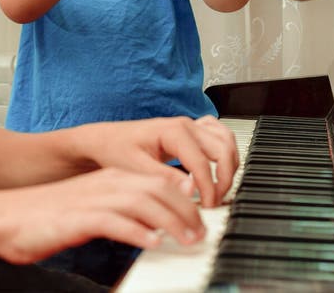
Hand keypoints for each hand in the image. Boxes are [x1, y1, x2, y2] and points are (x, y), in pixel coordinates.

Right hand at [0, 166, 203, 264]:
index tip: (201, 216)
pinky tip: (151, 243)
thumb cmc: (49, 216)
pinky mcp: (78, 218)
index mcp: (111, 178)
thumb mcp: (93, 208)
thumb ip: (122, 212)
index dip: (184, 197)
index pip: (158, 180)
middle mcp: (106, 183)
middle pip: (156, 188)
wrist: (7, 216)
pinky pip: (114, 221)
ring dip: (169, 221)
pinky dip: (136, 231)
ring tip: (187, 239)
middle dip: (185, 210)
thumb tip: (154, 228)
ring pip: (142, 202)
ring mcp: (92, 199)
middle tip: (201, 233)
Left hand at [76, 114, 238, 208]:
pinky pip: (218, 135)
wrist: (105, 139)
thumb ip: (165, 178)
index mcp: (174, 130)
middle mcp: (186, 124)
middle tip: (214, 202)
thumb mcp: (136, 168)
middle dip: (224, 178)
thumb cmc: (116, 150)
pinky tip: (217, 169)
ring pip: (226, 140)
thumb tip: (191, 189)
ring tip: (218, 190)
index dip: (209, 189)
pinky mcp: (190, 131)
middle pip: (223, 148)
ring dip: (229, 165)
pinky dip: (224, 152)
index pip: (202, 162)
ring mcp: (190, 125)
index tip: (206, 208)